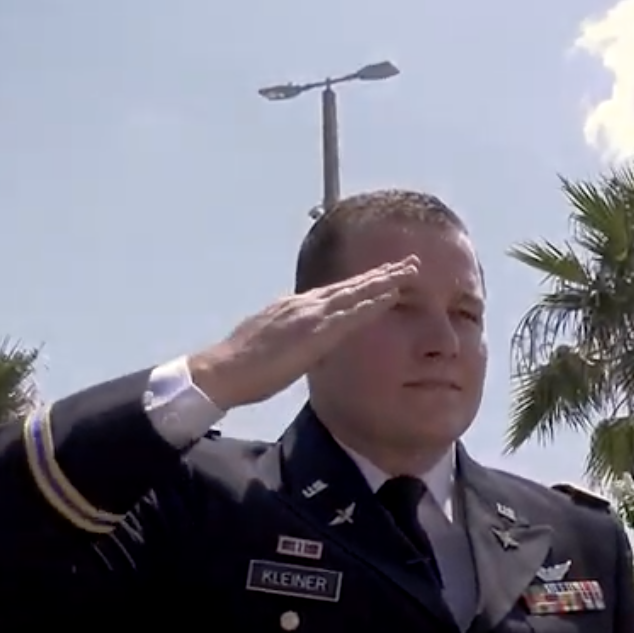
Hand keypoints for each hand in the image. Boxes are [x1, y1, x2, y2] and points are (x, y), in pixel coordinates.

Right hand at [186, 258, 416, 409]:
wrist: (223, 370)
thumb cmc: (244, 365)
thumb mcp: (272, 341)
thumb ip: (291, 334)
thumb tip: (304, 338)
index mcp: (294, 306)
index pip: (335, 291)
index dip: (362, 282)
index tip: (385, 274)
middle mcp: (303, 304)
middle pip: (350, 285)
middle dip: (381, 273)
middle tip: (409, 261)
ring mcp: (309, 315)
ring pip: (354, 293)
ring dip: (384, 281)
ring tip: (410, 270)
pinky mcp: (313, 333)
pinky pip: (349, 315)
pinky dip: (371, 304)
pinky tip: (391, 296)